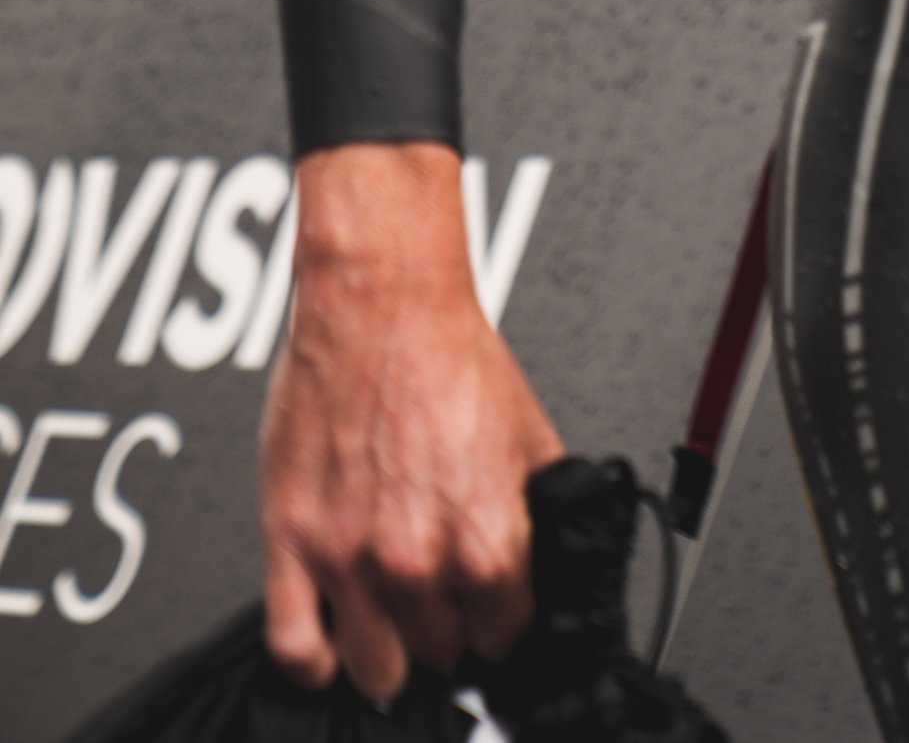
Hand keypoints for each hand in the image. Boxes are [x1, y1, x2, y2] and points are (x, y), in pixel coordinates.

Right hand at [260, 142, 562, 702]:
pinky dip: (314, 663)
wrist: (383, 303)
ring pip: (374, 668)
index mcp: (486, 539)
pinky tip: (331, 647)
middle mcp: (418, 559)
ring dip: (388, 652)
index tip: (489, 610)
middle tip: (441, 600)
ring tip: (395, 624)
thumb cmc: (449, 353)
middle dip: (446, 627)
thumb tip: (551, 551)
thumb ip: (539, 509)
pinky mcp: (293, 544)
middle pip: (440, 653)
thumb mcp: (528, 434)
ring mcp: (350, 559)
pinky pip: (294, 648)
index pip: (503, 635)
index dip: (498, 620)